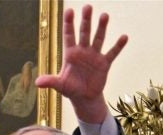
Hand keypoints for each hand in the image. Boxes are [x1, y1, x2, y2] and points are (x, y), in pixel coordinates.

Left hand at [35, 5, 127, 123]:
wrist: (84, 98)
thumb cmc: (70, 89)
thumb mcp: (60, 85)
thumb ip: (50, 81)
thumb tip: (37, 82)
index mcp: (70, 53)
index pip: (69, 35)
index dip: (69, 23)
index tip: (70, 11)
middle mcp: (83, 51)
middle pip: (84, 32)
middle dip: (86, 20)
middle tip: (88, 7)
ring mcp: (94, 56)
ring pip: (98, 39)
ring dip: (101, 28)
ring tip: (104, 15)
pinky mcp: (104, 64)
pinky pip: (112, 53)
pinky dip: (118, 46)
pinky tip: (124, 37)